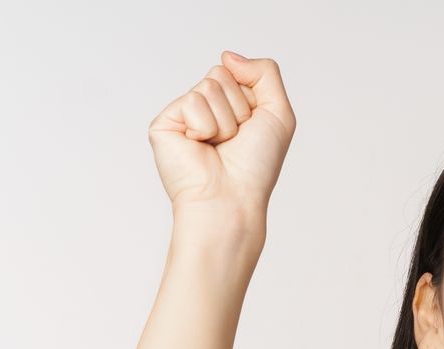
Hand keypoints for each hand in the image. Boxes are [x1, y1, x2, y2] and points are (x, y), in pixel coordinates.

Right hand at [148, 51, 295, 218]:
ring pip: (209, 85)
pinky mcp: (165, 123)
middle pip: (222, 74)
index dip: (253, 100)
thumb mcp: (279, 113)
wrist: (232, 199)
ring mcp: (183, 115)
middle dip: (238, 107)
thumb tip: (228, 55)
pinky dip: (205, 125)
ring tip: (218, 146)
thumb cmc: (256, 167)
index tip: (251, 129)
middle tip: (233, 140)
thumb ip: (266, 72)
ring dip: (224, 120)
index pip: (238, 72)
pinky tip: (200, 146)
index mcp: (229, 106)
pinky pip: (192, 99)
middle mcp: (205, 109)